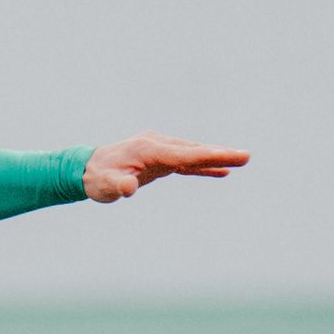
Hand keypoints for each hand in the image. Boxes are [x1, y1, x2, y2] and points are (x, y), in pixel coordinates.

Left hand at [82, 134, 246, 201]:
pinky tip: (221, 171)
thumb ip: (119, 186)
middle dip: (221, 154)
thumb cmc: (97, 179)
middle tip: (247, 156)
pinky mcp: (159, 158)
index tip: (234, 157)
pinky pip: (186, 162)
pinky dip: (203, 166)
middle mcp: (158, 144)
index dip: (212, 157)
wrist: (86, 169)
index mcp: (150, 149)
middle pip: (194, 151)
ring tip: (241, 160)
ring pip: (192, 154)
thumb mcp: (106, 186)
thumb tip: (128, 188)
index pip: (187, 155)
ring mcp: (160, 149)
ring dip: (215, 157)